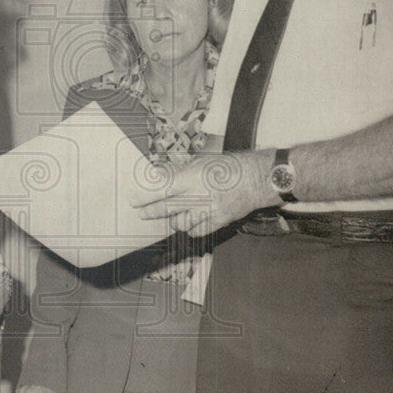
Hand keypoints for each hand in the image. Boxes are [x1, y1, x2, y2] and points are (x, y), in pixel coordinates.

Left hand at [130, 150, 277, 236]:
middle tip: (142, 213)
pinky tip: (189, 221)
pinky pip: (196, 231)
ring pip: (181, 224)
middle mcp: (199, 196)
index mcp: (194, 178)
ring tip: (170, 215)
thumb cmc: (230, 166)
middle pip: (168, 209)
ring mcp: (209, 212)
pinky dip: (190, 228)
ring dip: (173, 220)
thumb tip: (160, 178)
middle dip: (151, 212)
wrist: (257, 179)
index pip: (163, 189)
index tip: (134, 200)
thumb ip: (181, 172)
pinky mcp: (218, 222)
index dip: (146, 197)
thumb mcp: (202, 161)